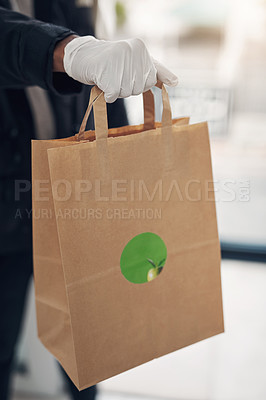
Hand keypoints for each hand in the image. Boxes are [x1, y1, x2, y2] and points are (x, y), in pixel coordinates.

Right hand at [61, 36, 177, 102]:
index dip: (145, 82)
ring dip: (116, 91)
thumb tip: (176, 82)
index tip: (162, 80)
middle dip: (127, 88)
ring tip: (109, 77)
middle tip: (116, 76)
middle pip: (139, 88)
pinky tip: (102, 82)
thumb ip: (155, 71)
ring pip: (126, 92)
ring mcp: (119, 59)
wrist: (83, 57)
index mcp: (141, 49)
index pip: (152, 77)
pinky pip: (113, 94)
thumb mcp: (135, 62)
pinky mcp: (106, 70)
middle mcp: (132, 51)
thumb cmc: (111, 62)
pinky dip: (107, 94)